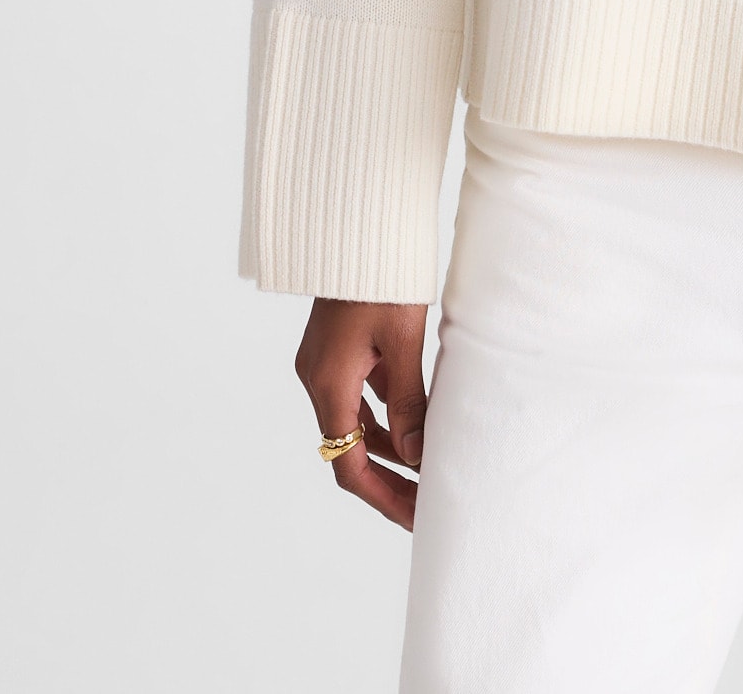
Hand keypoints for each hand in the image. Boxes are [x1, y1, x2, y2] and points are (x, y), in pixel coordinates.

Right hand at [293, 298, 428, 530]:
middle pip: (349, 450)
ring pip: (354, 425)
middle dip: (388, 481)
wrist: (357, 226)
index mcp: (329, 384)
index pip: (350, 464)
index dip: (384, 496)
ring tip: (425, 472)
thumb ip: (409, 401)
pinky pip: (357, 398)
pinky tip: (412, 427)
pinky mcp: (335, 350)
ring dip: (386, 451)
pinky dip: (382, 418)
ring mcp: (323, 365)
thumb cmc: (381, 277)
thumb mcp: (403, 341)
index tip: (416, 517)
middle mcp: (317, 380)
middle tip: (425, 506)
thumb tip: (418, 457)